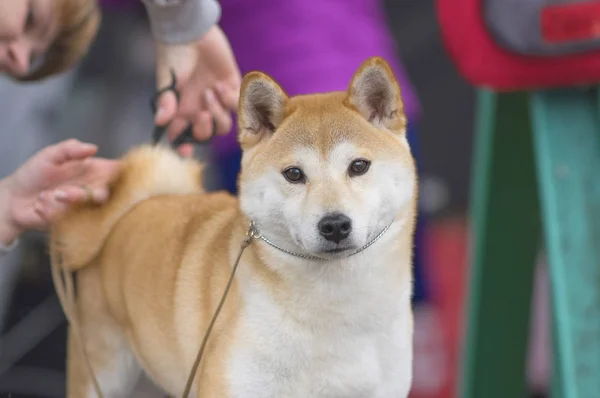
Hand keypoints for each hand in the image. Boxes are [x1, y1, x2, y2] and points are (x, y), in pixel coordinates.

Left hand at [0, 139, 121, 244]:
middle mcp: (91, 189)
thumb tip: (94, 148)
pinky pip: (71, 217)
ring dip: (73, 199)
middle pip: (110, 192)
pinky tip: (40, 205)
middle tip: (94, 193)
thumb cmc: (33, 174)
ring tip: (50, 195)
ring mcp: (83, 207)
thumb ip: (70, 150)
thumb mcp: (49, 155)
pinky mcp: (72, 221)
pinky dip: (52, 209)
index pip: (115, 171)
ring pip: (90, 206)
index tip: (118, 171)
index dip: (121, 172)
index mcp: (92, 171)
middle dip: (101, 192)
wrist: (13, 198)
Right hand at [154, 25, 240, 157]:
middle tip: (202, 113)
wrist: (191, 32)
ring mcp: (216, 101)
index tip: (186, 151)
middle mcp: (199, 109)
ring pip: (225, 125)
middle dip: (205, 128)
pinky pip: (238, 106)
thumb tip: (160, 123)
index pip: (182, 136)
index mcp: (181, 111)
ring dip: (219, 112)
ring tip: (211, 90)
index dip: (184, 147)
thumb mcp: (167, 79)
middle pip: (207, 135)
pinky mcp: (231, 88)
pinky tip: (221, 84)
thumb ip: (166, 102)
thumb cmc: (174, 55)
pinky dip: (232, 99)